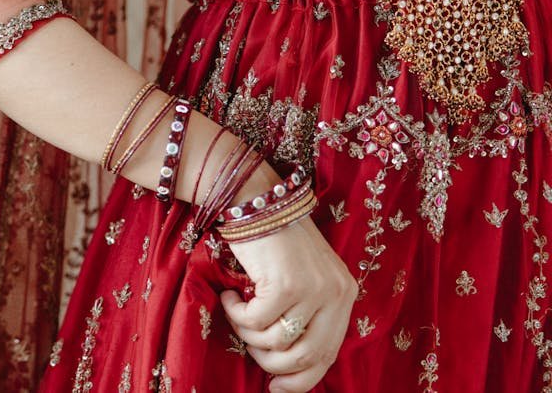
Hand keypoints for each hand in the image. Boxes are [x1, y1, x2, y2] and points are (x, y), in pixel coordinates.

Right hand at [221, 217, 355, 392]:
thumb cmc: (271, 241)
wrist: (256, 198)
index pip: (328, 355)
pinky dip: (236, 313)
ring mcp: (313, 288)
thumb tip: (286, 362)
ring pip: (277, 342)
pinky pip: (255, 321)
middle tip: (248, 345)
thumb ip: (304, 312)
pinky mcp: (287, 283)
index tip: (275, 389)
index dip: (300, 380)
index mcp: (344, 294)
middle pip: (304, 356)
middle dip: (270, 362)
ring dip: (248, 334)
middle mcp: (336, 293)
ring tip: (237, 311)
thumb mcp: (301, 278)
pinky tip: (230, 295)